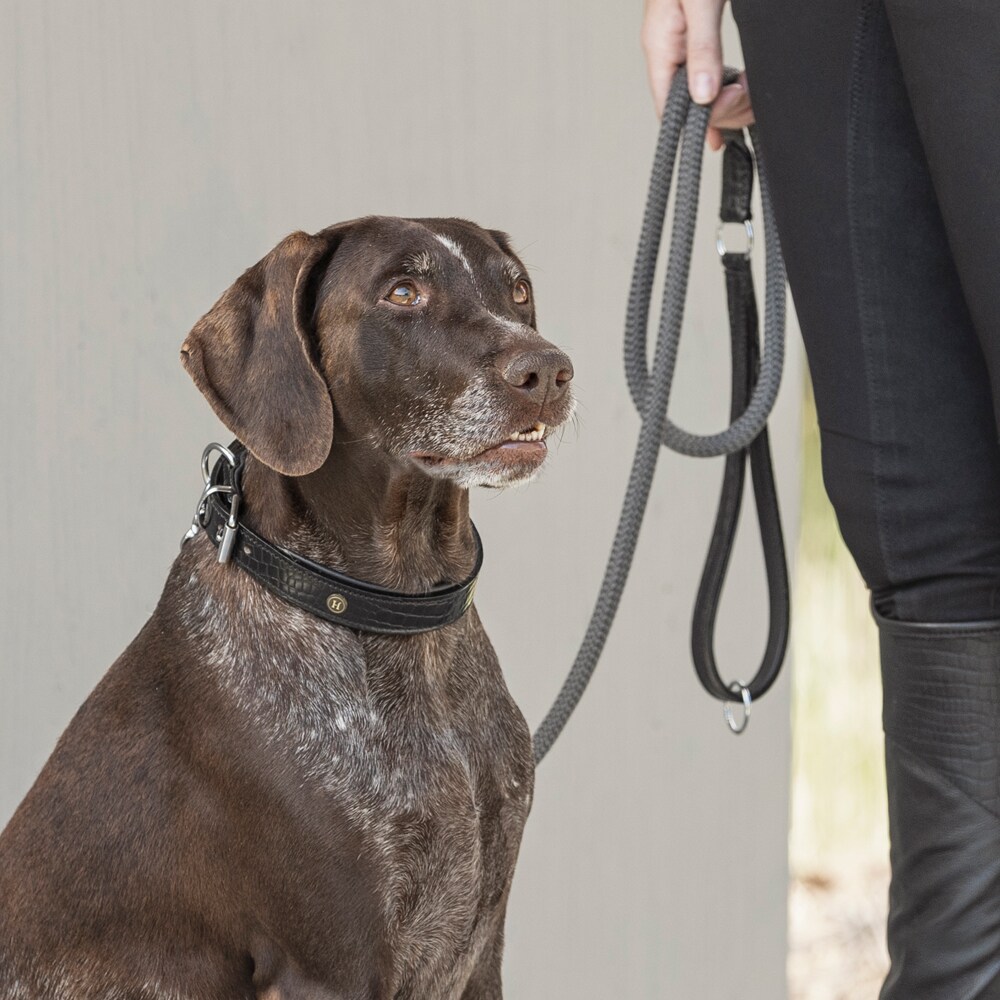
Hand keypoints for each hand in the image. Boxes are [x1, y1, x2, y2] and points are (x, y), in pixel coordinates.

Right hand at [641, 0, 753, 150]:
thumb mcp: (700, 4)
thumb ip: (702, 49)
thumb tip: (702, 95)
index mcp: (660, 46)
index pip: (669, 107)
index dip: (698, 122)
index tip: (729, 109)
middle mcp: (668, 52)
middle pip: (689, 107)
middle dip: (723, 109)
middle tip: (746, 95)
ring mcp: (681, 48)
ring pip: (702, 95)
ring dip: (730, 100)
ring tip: (750, 88)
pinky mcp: (697, 39)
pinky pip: (709, 77)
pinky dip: (726, 89)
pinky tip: (737, 98)